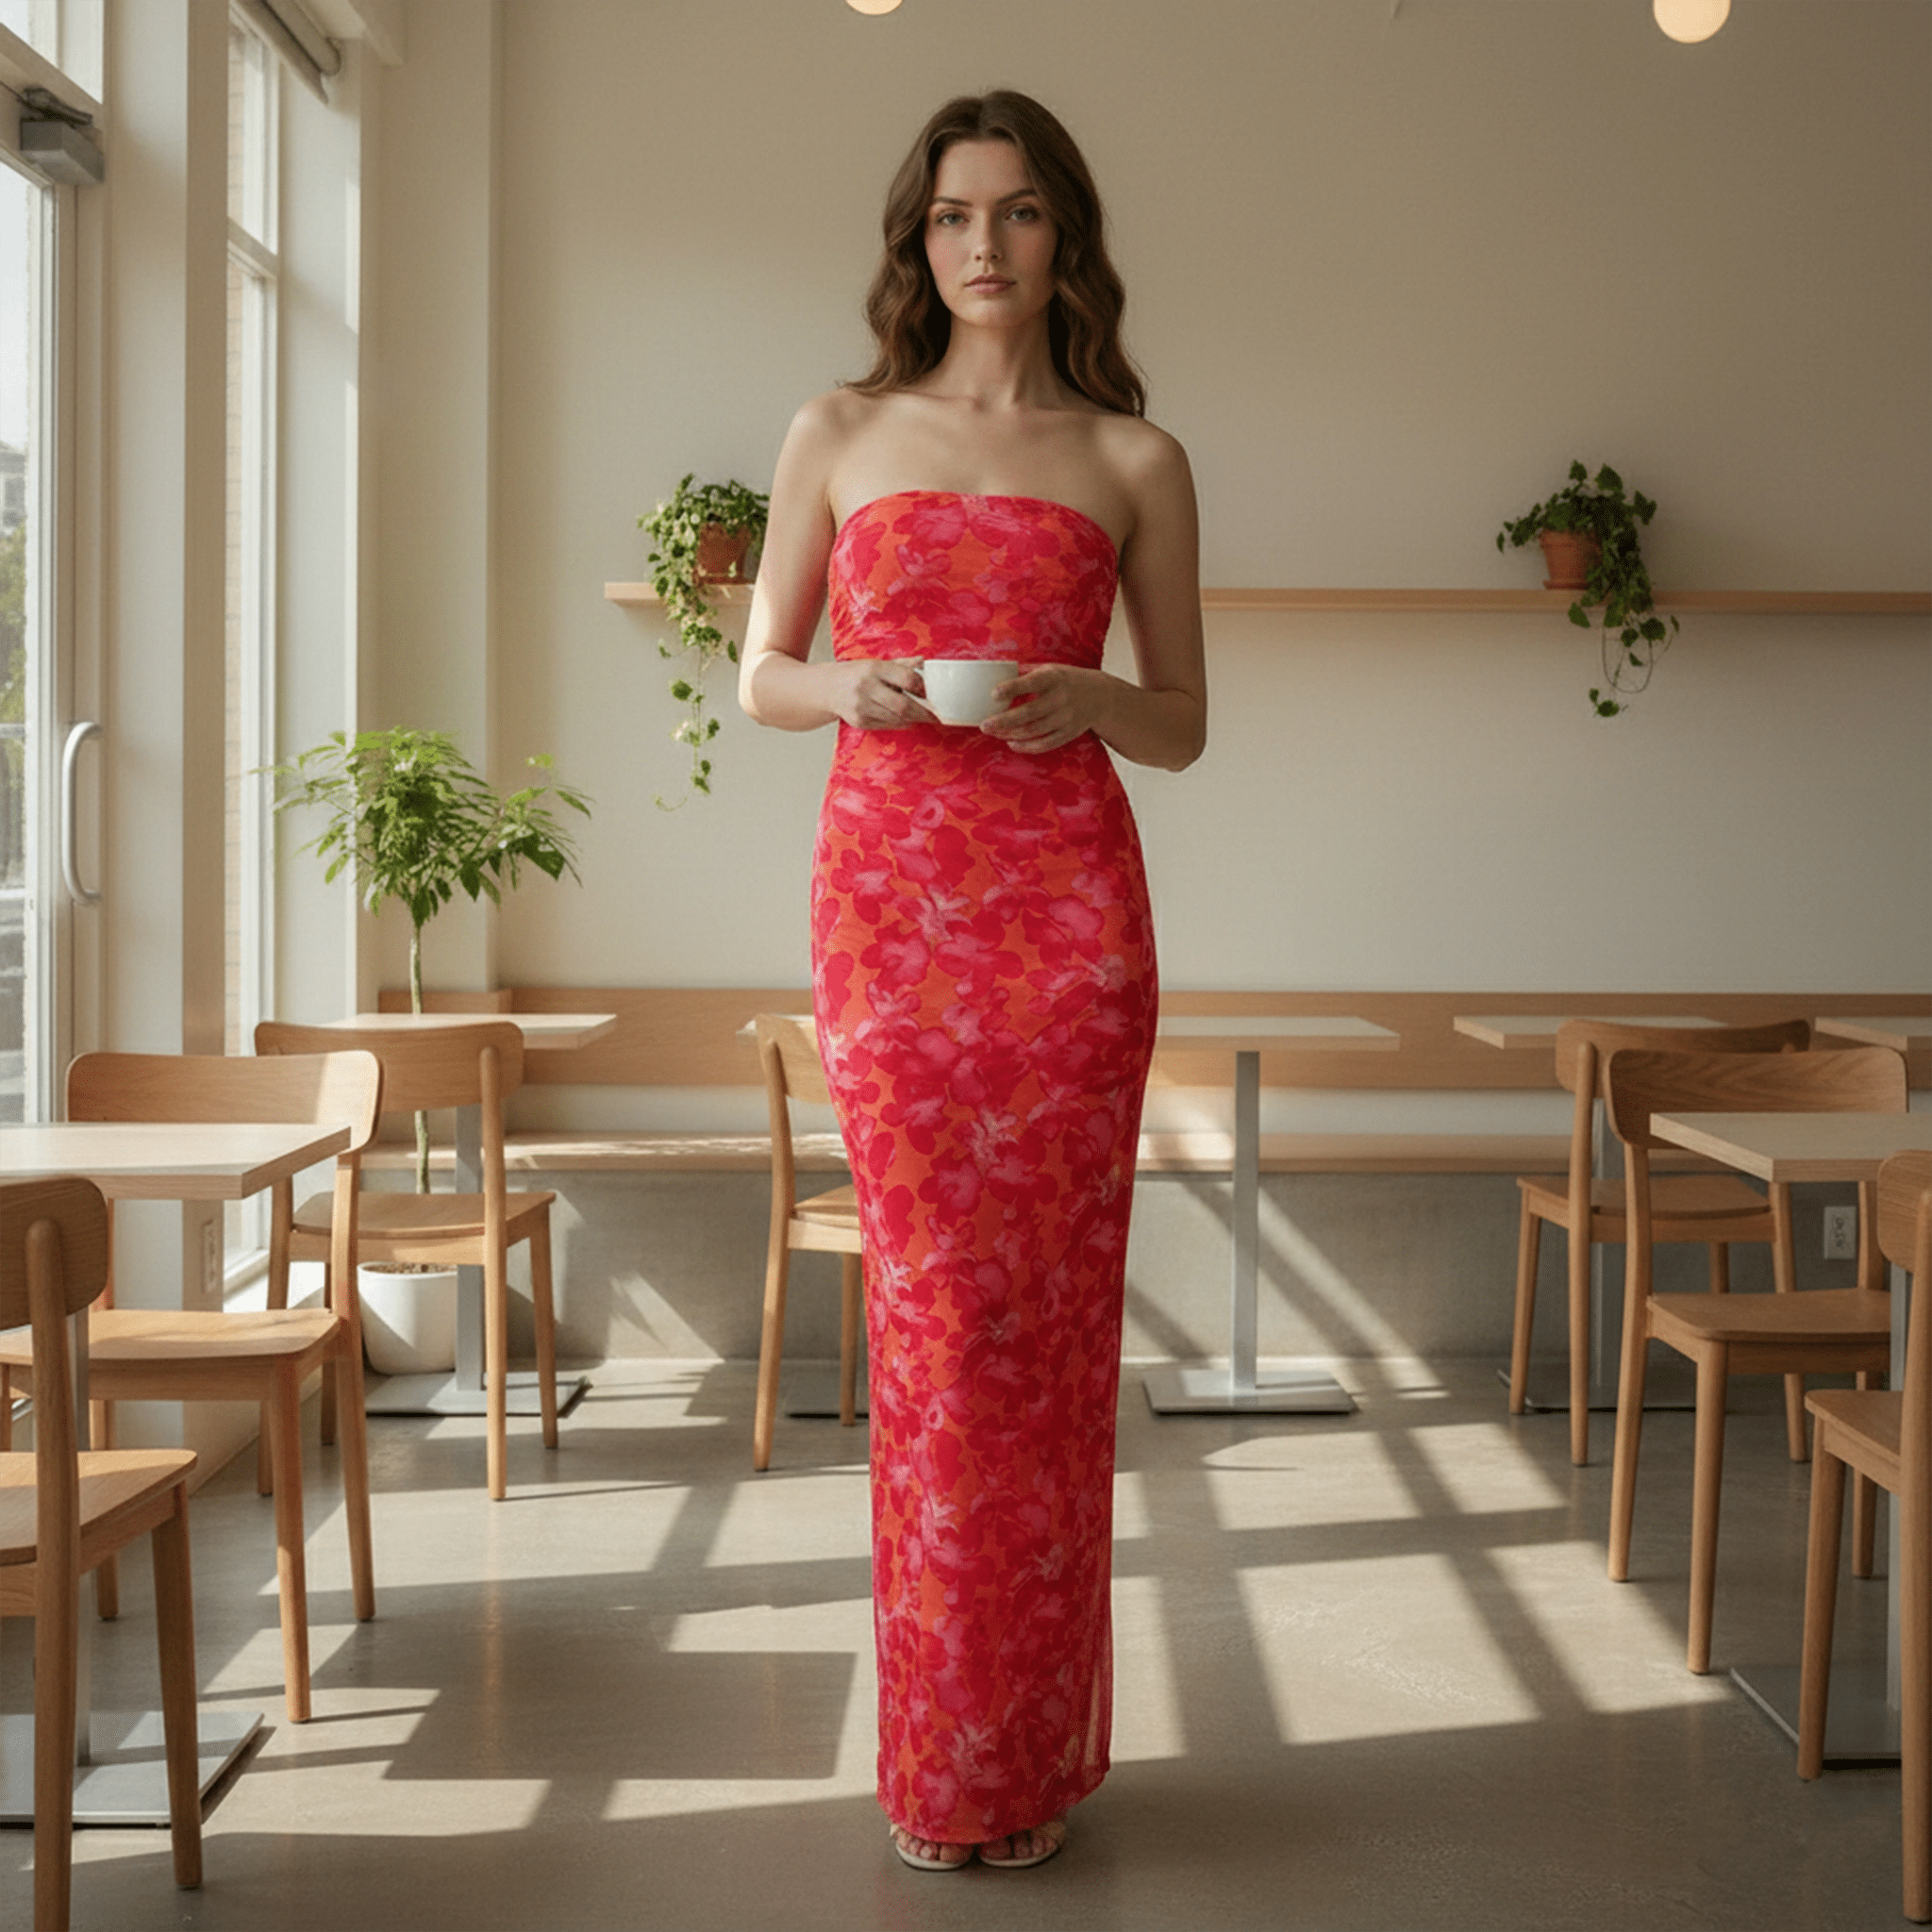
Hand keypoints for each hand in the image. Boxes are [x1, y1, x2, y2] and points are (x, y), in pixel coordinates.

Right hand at [833, 660, 933, 729]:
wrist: (827, 689)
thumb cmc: (855, 675)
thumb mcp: (877, 664)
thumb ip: (902, 665)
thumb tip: (924, 662)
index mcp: (874, 669)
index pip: (907, 679)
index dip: (922, 688)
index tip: (929, 694)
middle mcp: (866, 687)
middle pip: (904, 705)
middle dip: (923, 713)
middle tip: (934, 716)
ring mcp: (861, 706)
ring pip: (896, 719)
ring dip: (911, 719)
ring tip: (918, 715)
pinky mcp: (858, 721)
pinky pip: (886, 725)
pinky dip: (898, 723)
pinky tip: (900, 718)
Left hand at [978, 664, 1109, 753]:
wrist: (1101, 696)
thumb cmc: (1066, 680)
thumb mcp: (1050, 669)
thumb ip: (1026, 672)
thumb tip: (994, 673)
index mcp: (1054, 678)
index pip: (1030, 683)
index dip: (1012, 689)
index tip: (993, 694)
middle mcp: (1061, 698)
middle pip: (1028, 713)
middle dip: (1003, 721)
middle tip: (984, 725)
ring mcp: (1066, 718)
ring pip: (1034, 731)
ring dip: (1010, 734)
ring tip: (993, 733)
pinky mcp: (1068, 733)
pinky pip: (1045, 744)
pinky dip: (1026, 746)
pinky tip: (1011, 742)